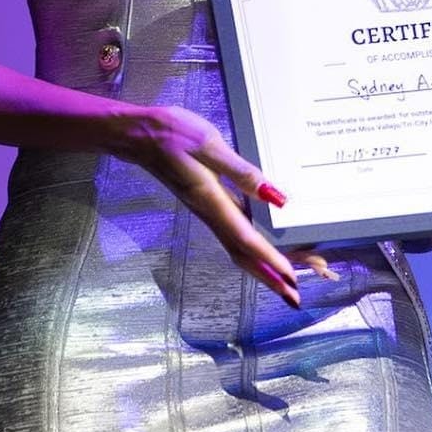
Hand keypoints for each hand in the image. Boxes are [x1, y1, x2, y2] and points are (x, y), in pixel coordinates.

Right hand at [115, 102, 303, 306]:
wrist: (139, 135)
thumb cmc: (173, 135)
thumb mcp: (210, 145)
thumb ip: (242, 172)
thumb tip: (275, 196)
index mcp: (212, 201)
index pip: (246, 239)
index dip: (269, 260)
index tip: (290, 278)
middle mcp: (209, 213)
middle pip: (241, 254)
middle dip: (268, 277)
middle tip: (293, 297)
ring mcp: (205, 210)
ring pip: (236, 247)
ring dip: (261, 266)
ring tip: (283, 279)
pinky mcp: (204, 203)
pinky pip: (231, 234)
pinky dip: (250, 248)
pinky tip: (260, 247)